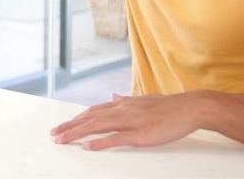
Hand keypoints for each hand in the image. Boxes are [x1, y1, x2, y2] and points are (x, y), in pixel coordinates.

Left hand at [49, 92, 207, 149]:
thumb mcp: (143, 100)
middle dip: (69, 126)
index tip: (62, 125)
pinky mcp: (140, 134)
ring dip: (76, 133)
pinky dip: (99, 143)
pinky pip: (115, 138)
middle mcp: (122, 110)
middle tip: (53, 134)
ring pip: (96, 126)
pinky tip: (86, 147)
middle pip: (89, 118)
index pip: (93, 111)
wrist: (190, 107)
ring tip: (61, 139)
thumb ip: (125, 99)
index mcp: (123, 104)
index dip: (76, 118)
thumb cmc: (169, 106)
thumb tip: (112, 95)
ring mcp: (130, 121)